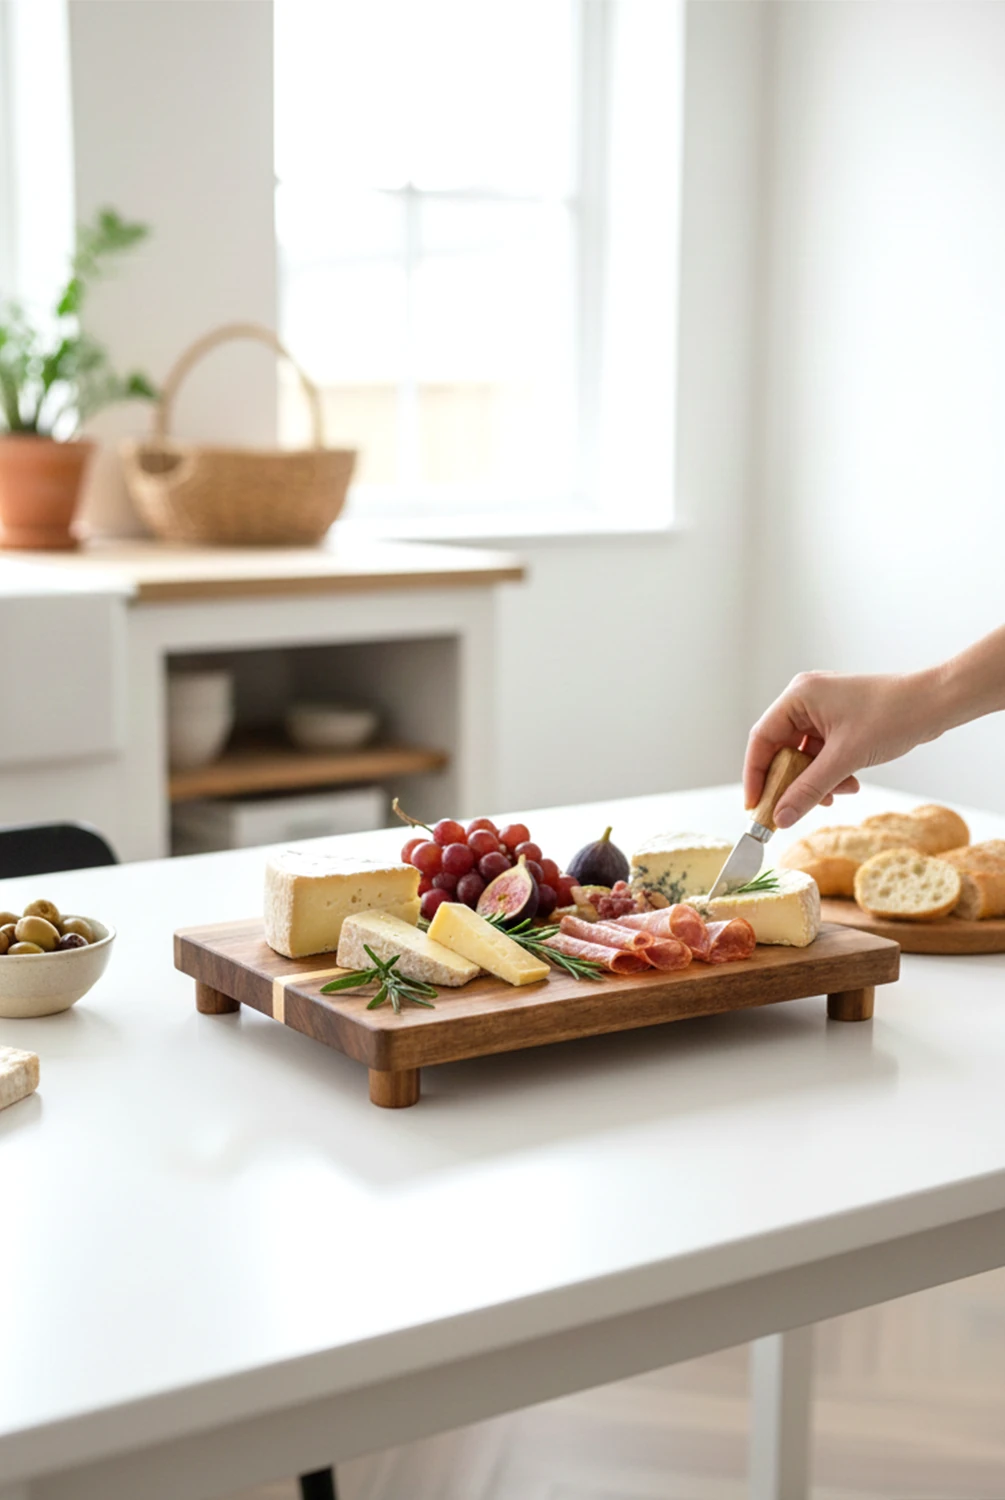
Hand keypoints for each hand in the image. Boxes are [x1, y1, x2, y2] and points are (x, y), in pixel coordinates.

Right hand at [744, 669, 941, 827]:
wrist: (936, 704)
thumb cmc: (892, 716)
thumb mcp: (845, 759)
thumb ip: (808, 790)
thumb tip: (780, 817)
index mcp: (799, 696)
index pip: (762, 739)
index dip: (756, 776)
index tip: (754, 806)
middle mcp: (806, 699)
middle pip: (781, 749)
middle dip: (792, 781)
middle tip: (791, 810)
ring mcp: (823, 709)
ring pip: (804, 755)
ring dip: (817, 780)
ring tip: (838, 794)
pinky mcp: (839, 721)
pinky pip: (822, 752)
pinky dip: (831, 772)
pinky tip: (850, 784)